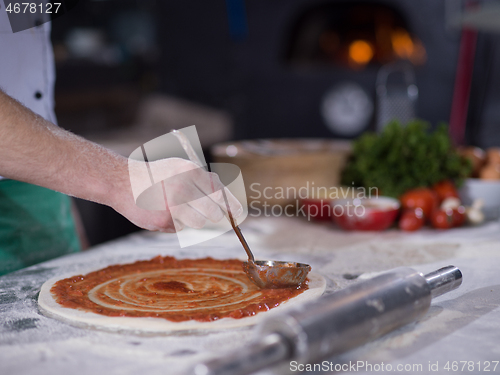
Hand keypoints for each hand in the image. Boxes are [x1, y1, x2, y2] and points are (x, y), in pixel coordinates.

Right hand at [112, 158, 242, 231]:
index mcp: (191, 171)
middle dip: (216, 215)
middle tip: (213, 214)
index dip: (232, 206)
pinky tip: (163, 211)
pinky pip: (180, 227)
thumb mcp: (181, 167)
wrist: (122, 181)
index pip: (220, 193)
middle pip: (214, 213)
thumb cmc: (157, 174)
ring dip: (195, 220)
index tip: (239, 213)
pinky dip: (176, 223)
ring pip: (199, 223)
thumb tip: (227, 199)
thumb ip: (203, 180)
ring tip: (180, 209)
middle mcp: (184, 188)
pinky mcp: (163, 221)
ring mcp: (173, 206)